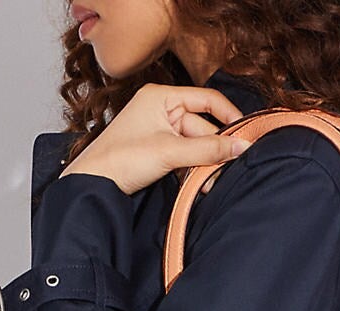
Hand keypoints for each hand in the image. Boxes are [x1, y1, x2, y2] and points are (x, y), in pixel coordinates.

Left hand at [59, 82, 252, 194]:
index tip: (246, 134)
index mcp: (162, 96)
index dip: (229, 116)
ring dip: (205, 165)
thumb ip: (208, 150)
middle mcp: (162, 108)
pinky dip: (192, 170)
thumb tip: (241, 146)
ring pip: (195, 146)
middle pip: (203, 127)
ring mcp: (159, 130)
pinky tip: (198, 186)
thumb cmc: (121, 159)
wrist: (93, 183)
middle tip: (227, 171)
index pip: (207, 99)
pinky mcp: (158, 150)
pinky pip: (185, 156)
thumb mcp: (170, 152)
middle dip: (214, 151)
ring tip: (210, 185)